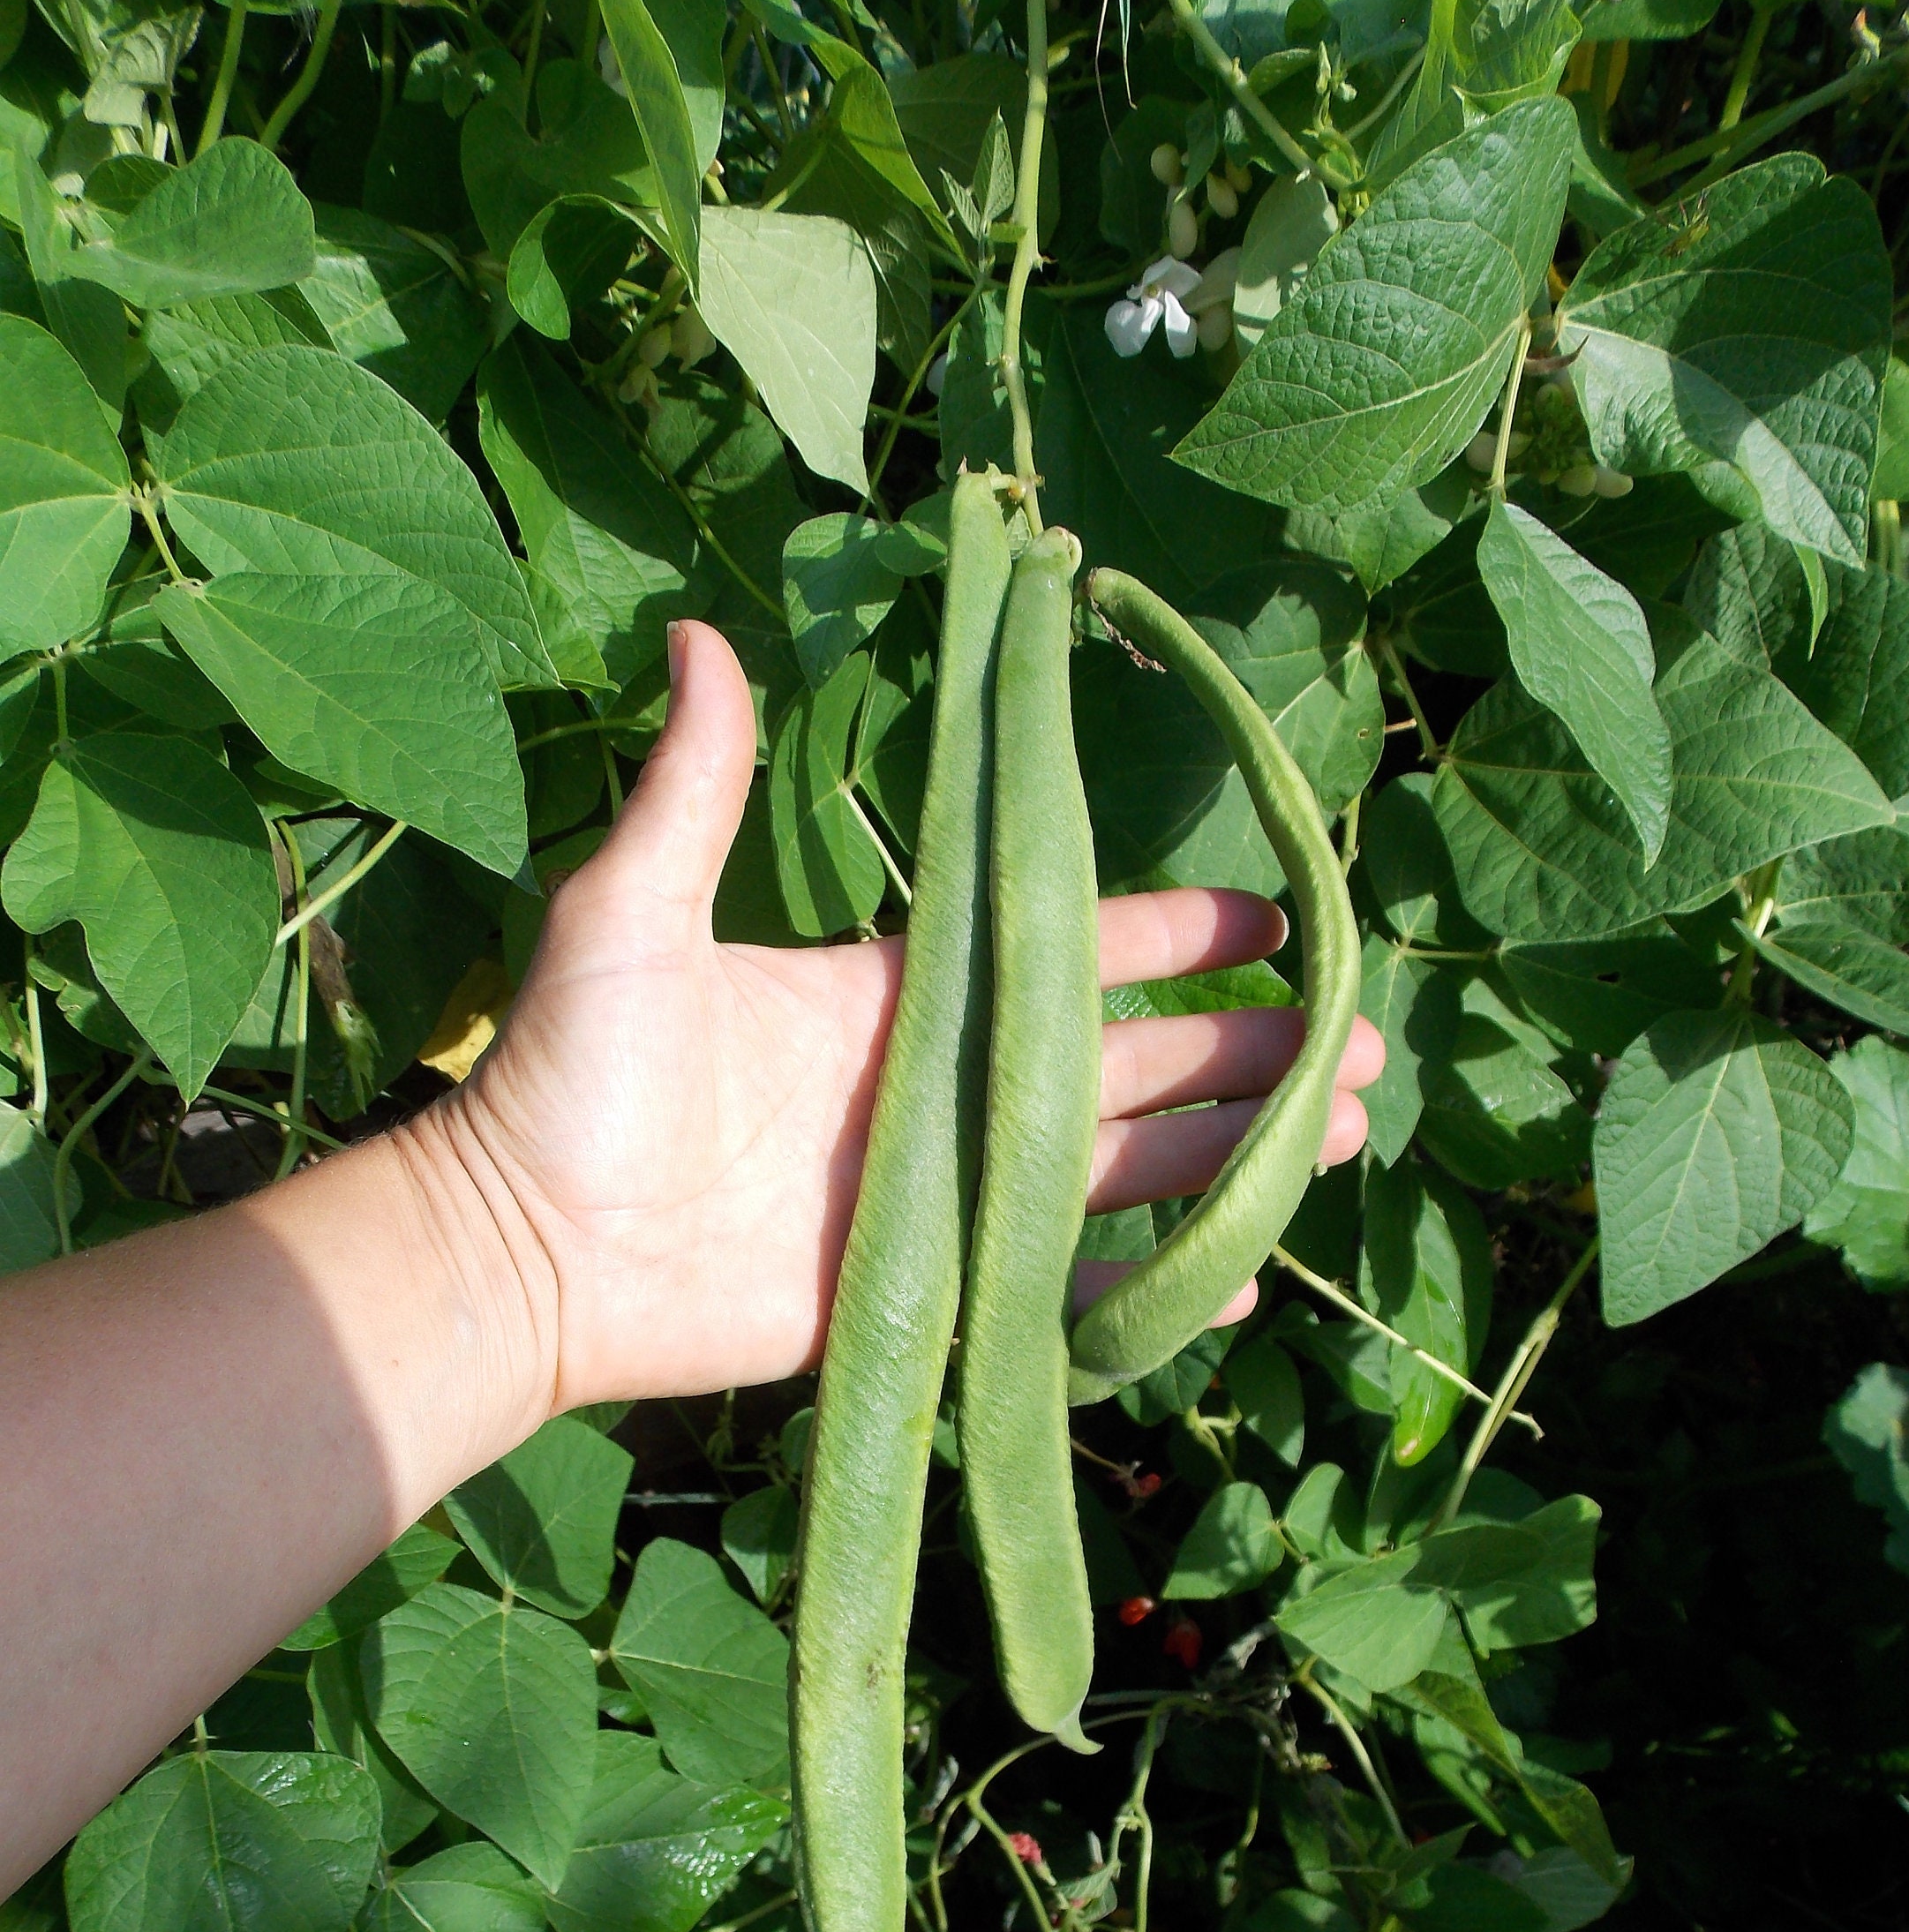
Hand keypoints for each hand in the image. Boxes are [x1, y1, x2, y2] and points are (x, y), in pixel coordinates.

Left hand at [441, 621, 1384, 1408]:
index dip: (1175, 939)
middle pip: (1130, 1065)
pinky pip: (1062, 1292)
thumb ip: (694, 787)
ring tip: (1344, 1137)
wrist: (524, 1247)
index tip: (1275, 921)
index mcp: (897, 997)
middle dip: (1248, 1052)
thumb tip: (699, 633)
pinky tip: (1236, 1279)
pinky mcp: (927, 1298)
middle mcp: (939, 1092)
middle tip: (1362, 1044)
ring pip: (1123, 1171)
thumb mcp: (632, 910)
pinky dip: (1149, 1289)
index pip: (1069, 953)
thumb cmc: (569, 1074)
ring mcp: (943, 1199)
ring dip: (1233, 1155)